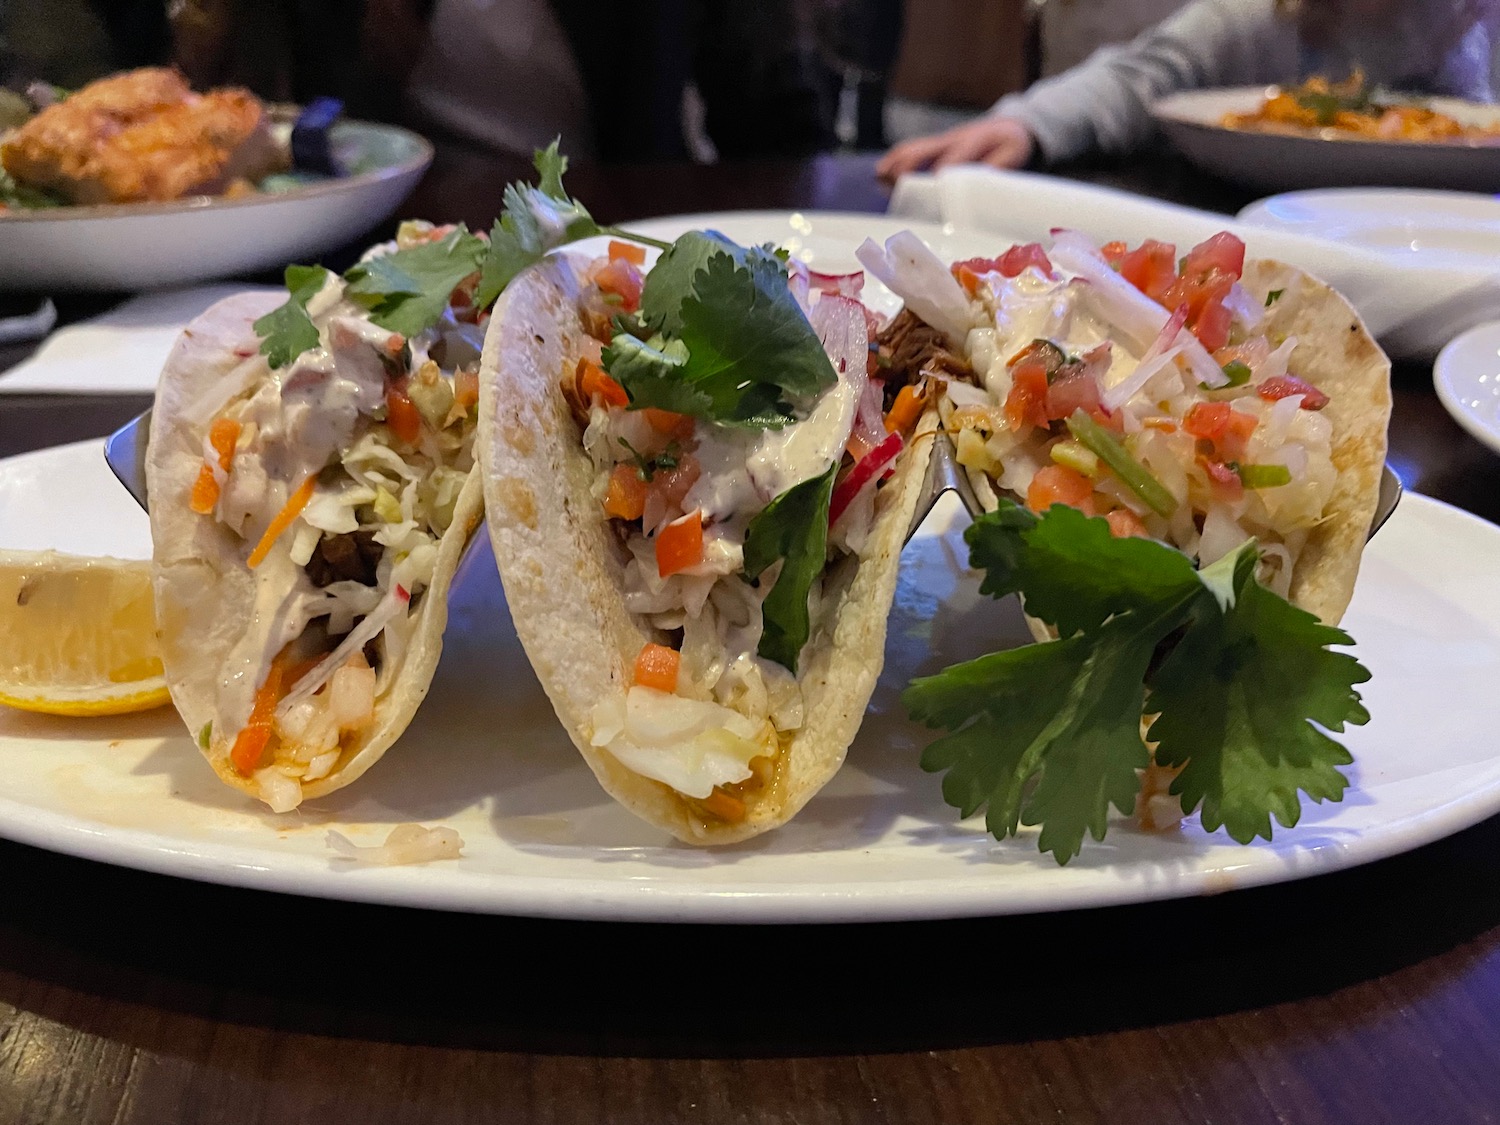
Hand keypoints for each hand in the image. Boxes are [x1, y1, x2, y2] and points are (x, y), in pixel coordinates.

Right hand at [876, 117, 1035, 182]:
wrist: (1010, 124)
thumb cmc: (1010, 143)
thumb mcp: (1013, 153)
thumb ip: (996, 167)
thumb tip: (978, 185)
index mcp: (974, 140)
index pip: (953, 158)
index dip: (940, 173)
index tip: (931, 189)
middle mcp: (953, 138)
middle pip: (925, 149)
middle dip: (909, 166)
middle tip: (896, 185)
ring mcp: (941, 140)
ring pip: (913, 148)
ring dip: (895, 162)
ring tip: (880, 178)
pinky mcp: (935, 145)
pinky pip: (911, 149)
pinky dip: (894, 160)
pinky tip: (881, 174)